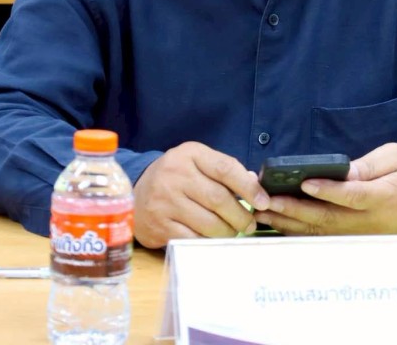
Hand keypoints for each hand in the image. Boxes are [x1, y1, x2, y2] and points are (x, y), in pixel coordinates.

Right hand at [132, 142, 269, 247]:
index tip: (263, 202)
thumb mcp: (197, 163)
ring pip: (209, 223)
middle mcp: (175, 175)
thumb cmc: (175, 178)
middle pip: (219, 199)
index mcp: (190, 154)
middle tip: (250, 224)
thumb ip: (225, 171)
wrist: (134, 194)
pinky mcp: (159, 225)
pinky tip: (213, 239)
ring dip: (228, 231)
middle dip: (241, 216)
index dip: (248, 187)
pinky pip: (193, 239)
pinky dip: (208, 242)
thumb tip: (255, 186)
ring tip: (233, 232)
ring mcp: (165, 201)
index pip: (226, 169)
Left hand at [253, 143, 396, 235]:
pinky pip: (324, 237)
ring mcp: (362, 234)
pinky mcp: (356, 239)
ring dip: (290, 223)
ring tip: (263, 213)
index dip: (329, 190)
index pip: (352, 195)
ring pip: (321, 231)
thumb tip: (343, 172)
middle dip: (294, 209)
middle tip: (267, 201)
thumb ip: (369, 165)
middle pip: (328, 218)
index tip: (305, 183)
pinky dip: (300, 231)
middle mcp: (370, 220)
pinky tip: (279, 223)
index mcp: (383, 196)